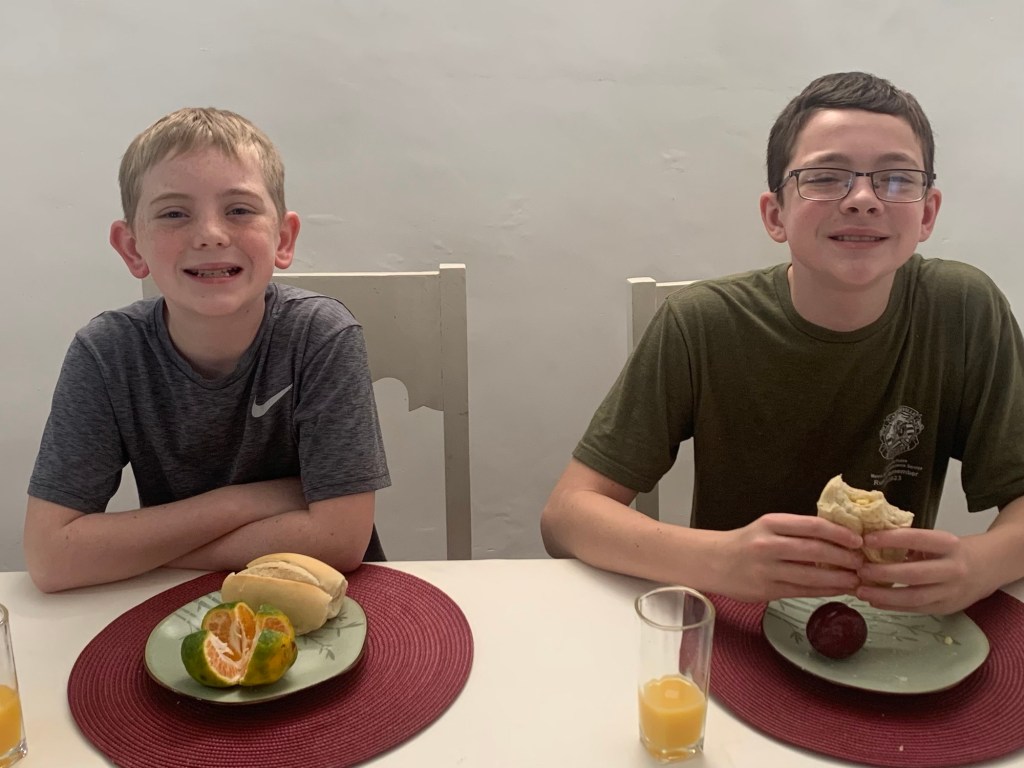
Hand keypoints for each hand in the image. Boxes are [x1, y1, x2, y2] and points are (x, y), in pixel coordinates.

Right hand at [716, 513, 864, 602]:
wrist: (712, 562)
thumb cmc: (744, 543)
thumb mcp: (766, 527)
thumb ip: (796, 531)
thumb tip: (837, 538)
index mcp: (770, 523)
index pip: (812, 525)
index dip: (839, 533)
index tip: (857, 540)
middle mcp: (767, 545)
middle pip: (815, 551)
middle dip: (844, 558)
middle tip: (861, 562)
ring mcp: (766, 570)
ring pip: (811, 575)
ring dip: (839, 578)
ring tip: (855, 579)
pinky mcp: (766, 590)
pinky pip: (802, 591)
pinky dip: (824, 591)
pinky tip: (838, 589)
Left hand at [856, 528, 989, 614]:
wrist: (988, 567)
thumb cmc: (953, 550)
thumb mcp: (937, 540)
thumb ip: (910, 542)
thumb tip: (870, 541)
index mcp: (949, 544)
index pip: (917, 539)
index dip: (891, 539)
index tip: (866, 539)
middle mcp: (953, 569)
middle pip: (914, 574)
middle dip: (883, 574)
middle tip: (859, 570)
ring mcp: (951, 592)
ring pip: (914, 597)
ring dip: (884, 596)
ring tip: (861, 591)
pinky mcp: (947, 608)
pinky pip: (916, 609)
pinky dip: (893, 606)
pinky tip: (875, 601)